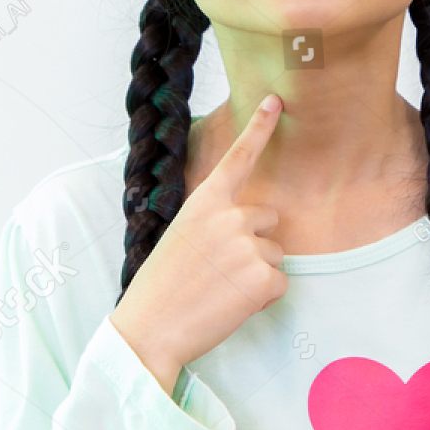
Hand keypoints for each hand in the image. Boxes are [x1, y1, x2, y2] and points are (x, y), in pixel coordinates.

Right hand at [111, 94, 286, 394]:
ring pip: (275, 255)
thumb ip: (214, 221)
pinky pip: (280, 284)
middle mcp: (229, 216)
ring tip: (219, 290)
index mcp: (204, 202)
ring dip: (256, 273)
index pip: (238, 157)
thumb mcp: (182, 237)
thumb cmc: (162, 287)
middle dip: (254, 243)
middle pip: (269, 221)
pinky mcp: (262, 278)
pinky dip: (263, 298)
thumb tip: (248, 226)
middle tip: (218, 271)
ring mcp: (247, 245)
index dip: (259, 127)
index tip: (276, 100)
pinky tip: (231, 305)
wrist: (149, 329)